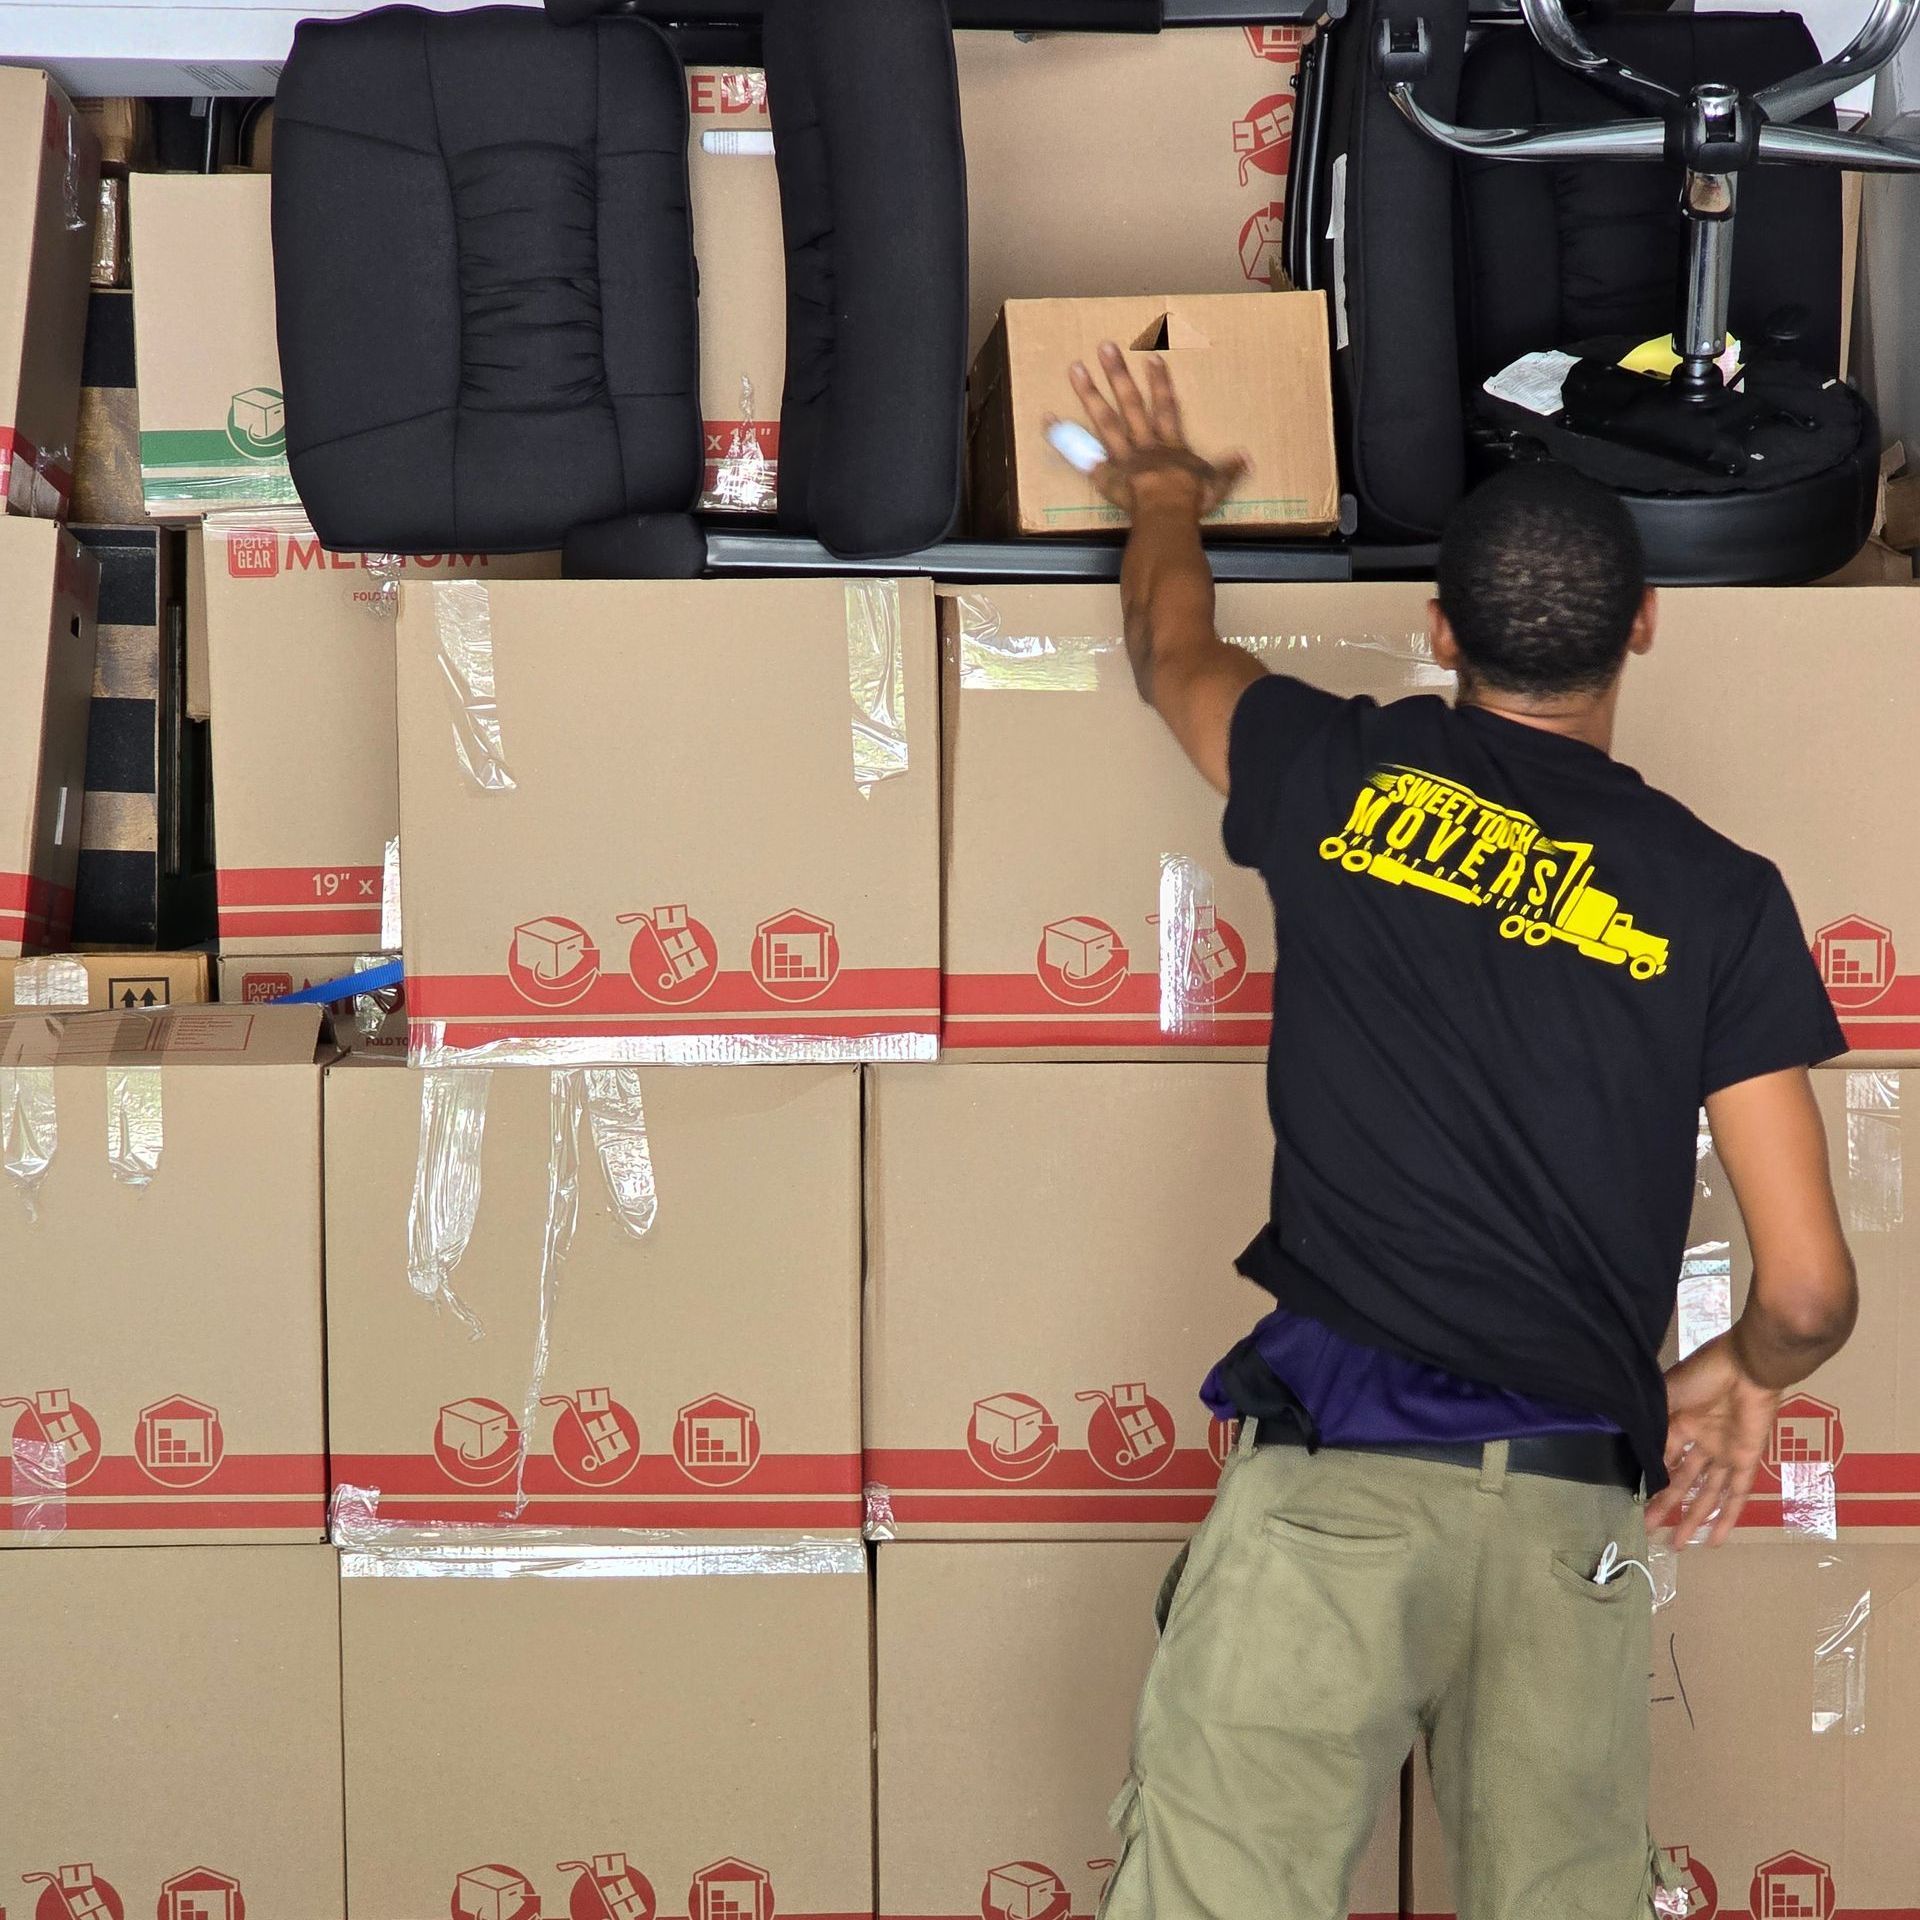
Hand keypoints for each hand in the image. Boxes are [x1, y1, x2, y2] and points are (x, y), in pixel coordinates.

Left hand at [1054, 342, 1249, 522]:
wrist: (1166, 513)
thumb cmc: (1191, 500)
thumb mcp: (1215, 484)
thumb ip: (1228, 470)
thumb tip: (1246, 458)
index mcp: (1170, 445)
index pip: (1165, 408)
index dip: (1160, 384)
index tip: (1151, 359)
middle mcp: (1144, 444)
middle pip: (1129, 404)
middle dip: (1117, 374)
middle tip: (1104, 346)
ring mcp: (1121, 457)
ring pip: (1104, 420)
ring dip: (1089, 394)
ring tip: (1074, 369)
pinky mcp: (1103, 474)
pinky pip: (1079, 455)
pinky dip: (1061, 439)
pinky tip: (1045, 419)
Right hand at [1645, 1332, 1781, 1546]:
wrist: (1748, 1366)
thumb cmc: (1704, 1374)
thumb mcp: (1668, 1393)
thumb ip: (1654, 1420)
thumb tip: (1632, 1446)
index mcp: (1680, 1421)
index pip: (1662, 1456)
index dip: (1649, 1477)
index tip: (1633, 1498)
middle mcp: (1701, 1441)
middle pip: (1681, 1481)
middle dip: (1665, 1505)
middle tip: (1647, 1529)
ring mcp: (1724, 1453)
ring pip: (1706, 1494)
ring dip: (1692, 1518)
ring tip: (1676, 1544)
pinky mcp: (1746, 1461)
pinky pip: (1736, 1495)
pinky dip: (1726, 1518)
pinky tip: (1714, 1539)